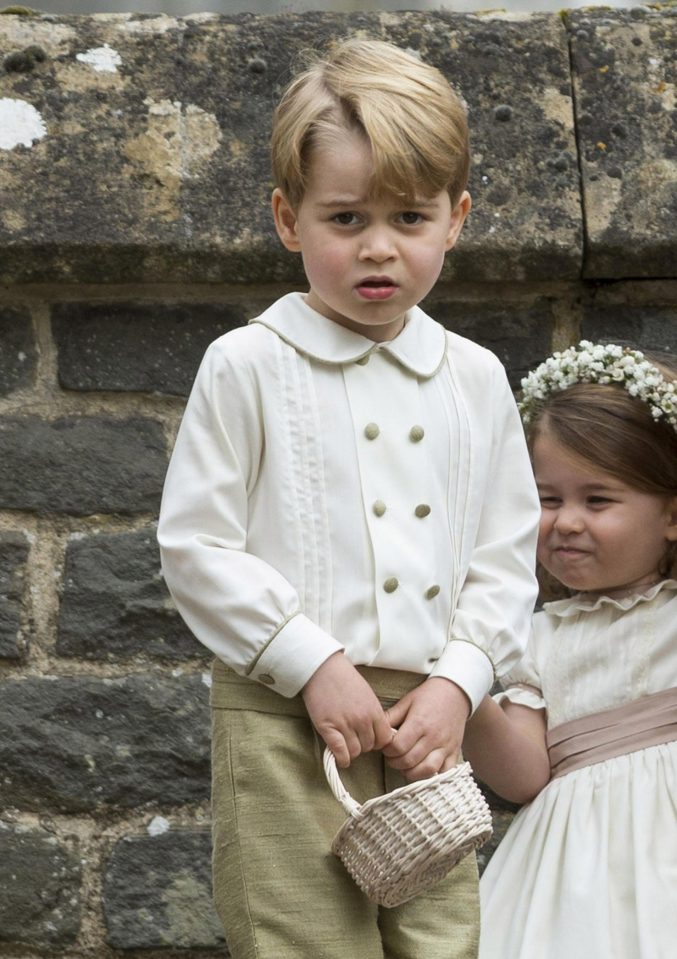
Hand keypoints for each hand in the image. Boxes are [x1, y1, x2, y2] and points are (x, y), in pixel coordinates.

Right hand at [301, 652, 393, 767]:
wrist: (322, 668)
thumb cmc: (344, 678)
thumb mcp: (367, 694)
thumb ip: (373, 713)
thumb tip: (377, 732)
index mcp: (374, 710)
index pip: (385, 739)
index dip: (378, 741)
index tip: (370, 738)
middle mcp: (362, 720)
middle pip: (369, 747)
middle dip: (363, 745)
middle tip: (354, 737)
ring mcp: (345, 725)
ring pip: (355, 752)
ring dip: (351, 751)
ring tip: (345, 743)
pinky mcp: (328, 728)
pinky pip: (340, 752)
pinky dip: (341, 758)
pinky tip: (340, 757)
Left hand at [382, 678, 470, 780]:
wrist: (456, 693)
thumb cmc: (429, 696)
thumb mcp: (407, 701)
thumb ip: (390, 717)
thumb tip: (377, 732)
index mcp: (419, 723)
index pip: (398, 746)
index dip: (387, 750)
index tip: (386, 746)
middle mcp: (433, 737)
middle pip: (409, 761)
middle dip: (395, 762)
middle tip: (392, 756)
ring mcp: (445, 747)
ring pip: (427, 770)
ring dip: (411, 772)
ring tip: (405, 765)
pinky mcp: (454, 753)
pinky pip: (444, 772)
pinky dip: (432, 775)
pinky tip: (422, 769)